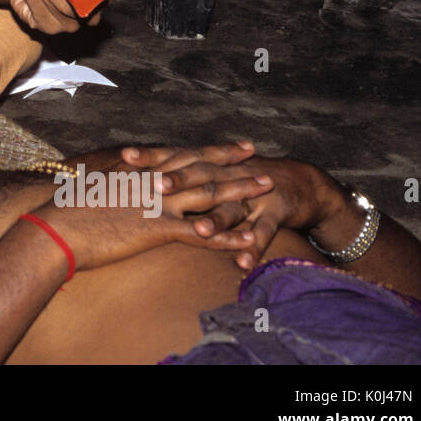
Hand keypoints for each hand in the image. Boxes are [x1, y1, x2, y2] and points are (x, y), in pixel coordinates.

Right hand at [31, 162, 271, 272]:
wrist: (54, 229)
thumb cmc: (65, 213)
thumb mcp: (93, 190)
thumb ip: (114, 185)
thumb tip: (119, 182)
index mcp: (138, 173)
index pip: (182, 156)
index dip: (211, 151)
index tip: (235, 147)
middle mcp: (152, 182)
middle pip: (201, 169)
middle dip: (234, 165)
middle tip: (262, 161)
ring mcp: (157, 203)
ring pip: (208, 194)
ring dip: (240, 192)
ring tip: (267, 189)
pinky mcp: (157, 228)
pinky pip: (201, 232)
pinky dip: (227, 236)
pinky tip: (249, 239)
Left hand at [123, 142, 343, 270]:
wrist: (295, 182)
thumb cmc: (238, 179)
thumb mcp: (208, 173)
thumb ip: (173, 176)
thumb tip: (130, 177)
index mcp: (207, 166)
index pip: (174, 157)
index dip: (151, 157)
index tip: (125, 157)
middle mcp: (227, 176)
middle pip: (200, 177)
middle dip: (178, 182)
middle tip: (154, 186)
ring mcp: (250, 195)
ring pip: (231, 208)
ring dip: (216, 220)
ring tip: (199, 229)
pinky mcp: (274, 214)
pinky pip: (263, 234)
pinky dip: (253, 248)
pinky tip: (243, 263)